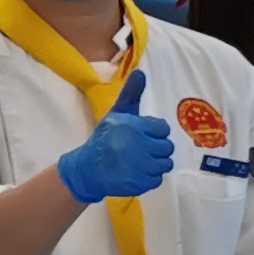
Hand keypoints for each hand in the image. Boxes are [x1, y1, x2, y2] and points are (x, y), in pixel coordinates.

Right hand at [57, 69, 174, 205]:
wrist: (86, 168)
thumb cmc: (104, 138)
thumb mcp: (117, 113)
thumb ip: (132, 94)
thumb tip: (141, 72)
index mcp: (135, 127)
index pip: (163, 129)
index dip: (153, 133)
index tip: (139, 136)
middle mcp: (139, 146)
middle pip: (167, 147)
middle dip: (155, 149)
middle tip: (139, 150)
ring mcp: (140, 166)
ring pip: (165, 164)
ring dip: (154, 164)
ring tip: (138, 162)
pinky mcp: (140, 183)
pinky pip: (158, 179)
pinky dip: (148, 178)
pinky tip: (135, 173)